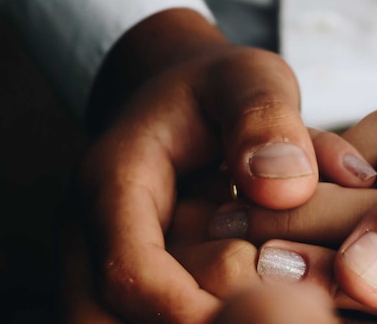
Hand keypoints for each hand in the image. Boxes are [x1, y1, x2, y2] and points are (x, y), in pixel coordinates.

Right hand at [78, 8, 322, 322]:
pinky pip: (139, 318)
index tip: (266, 309)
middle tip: (264, 306)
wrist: (183, 98)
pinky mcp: (124, 281)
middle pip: (103, 319)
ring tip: (260, 301)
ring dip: (189, 319)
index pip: (127, 273)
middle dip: (186, 323)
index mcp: (113, 181)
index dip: (190, 309)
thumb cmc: (219, 89)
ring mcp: (100, 261)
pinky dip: (195, 312)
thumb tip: (285, 187)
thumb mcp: (249, 78)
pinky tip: (248, 297)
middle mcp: (91, 231)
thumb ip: (265, 116)